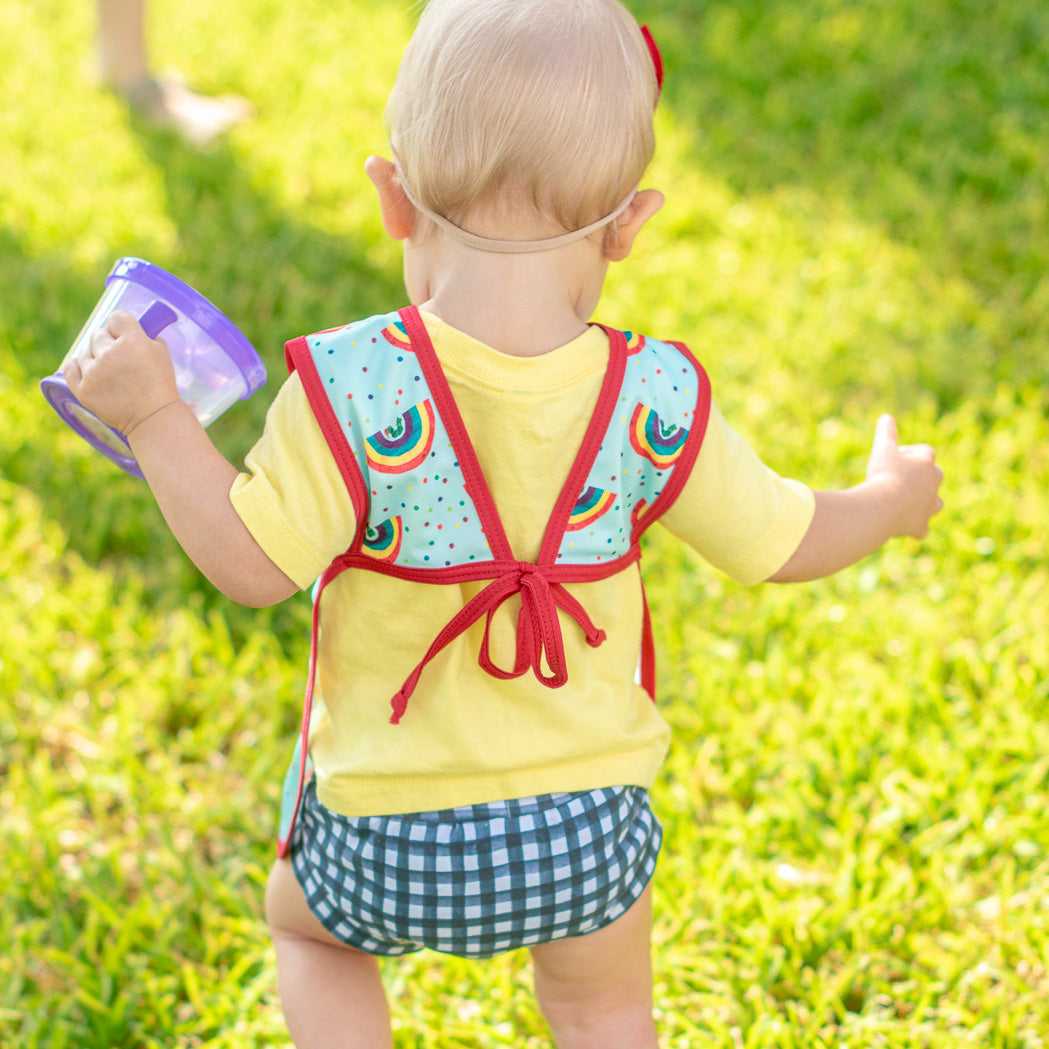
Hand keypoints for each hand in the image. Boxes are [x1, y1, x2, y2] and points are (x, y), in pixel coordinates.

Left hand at [63, 310, 180, 435]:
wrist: (153, 418)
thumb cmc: (161, 386)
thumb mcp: (162, 353)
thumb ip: (145, 335)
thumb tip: (131, 328)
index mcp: (132, 341)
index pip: (116, 318)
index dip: (121, 326)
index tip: (124, 335)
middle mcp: (110, 354)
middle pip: (99, 334)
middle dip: (109, 343)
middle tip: (120, 359)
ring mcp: (93, 372)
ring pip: (85, 352)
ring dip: (96, 359)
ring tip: (110, 374)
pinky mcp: (83, 389)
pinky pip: (71, 367)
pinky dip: (78, 368)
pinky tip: (89, 372)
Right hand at [865, 414, 943, 538]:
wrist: (884, 506)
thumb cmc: (883, 475)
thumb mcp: (882, 449)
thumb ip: (886, 432)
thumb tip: (886, 416)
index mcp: (927, 462)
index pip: (925, 452)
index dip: (908, 453)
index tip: (892, 456)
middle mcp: (934, 483)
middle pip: (934, 475)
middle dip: (919, 476)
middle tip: (895, 477)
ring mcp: (929, 506)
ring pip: (935, 502)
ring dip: (925, 501)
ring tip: (906, 501)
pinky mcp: (920, 525)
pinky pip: (921, 528)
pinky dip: (915, 527)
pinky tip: (906, 527)